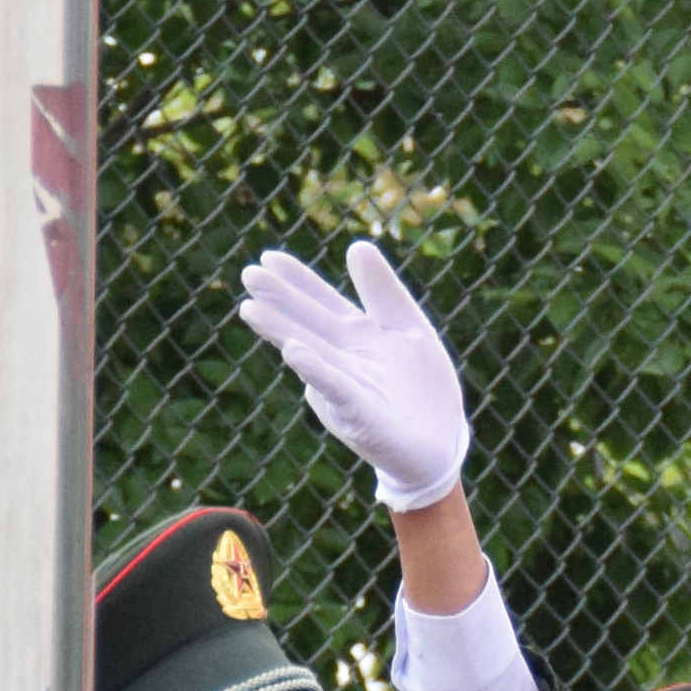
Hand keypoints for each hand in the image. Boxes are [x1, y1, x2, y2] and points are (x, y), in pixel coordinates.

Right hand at [237, 241, 473, 512]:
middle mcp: (344, 360)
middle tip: (247, 275)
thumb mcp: (409, 327)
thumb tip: (356, 245)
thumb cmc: (422, 388)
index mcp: (357, 336)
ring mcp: (349, 389)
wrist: (442, 444)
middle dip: (279, 301)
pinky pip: (337, 390)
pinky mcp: (362, 418)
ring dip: (282, 332)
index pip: (321, 302)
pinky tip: (295, 351)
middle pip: (308, 324)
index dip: (297, 280)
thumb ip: (383, 291)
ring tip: (251, 310)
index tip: (268, 257)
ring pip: (312, 354)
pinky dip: (316, 370)